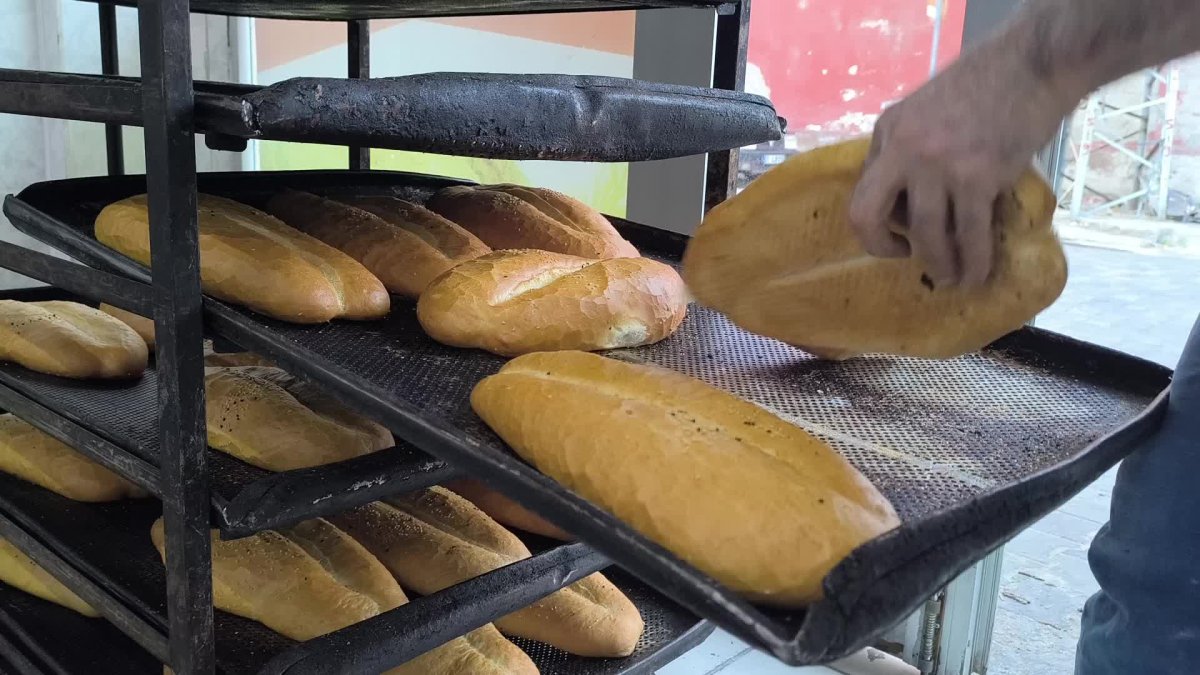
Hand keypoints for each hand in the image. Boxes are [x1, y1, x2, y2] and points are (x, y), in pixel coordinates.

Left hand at [847, 39, 1070, 286]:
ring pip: (925, 233)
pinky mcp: (978, 178)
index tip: (894, 235)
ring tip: (952, 279)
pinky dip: (974, 262)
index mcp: (888, 131)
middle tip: (904, 259)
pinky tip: (978, 275)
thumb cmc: (985, 85)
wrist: (1032, 65)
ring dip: (938, 264)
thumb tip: (904, 198)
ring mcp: (938, 166)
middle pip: (867, 215)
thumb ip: (906, 148)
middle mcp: (903, 150)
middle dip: (880, 248)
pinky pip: (970, 234)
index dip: (875, 220)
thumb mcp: (923, 109)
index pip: (863, 188)